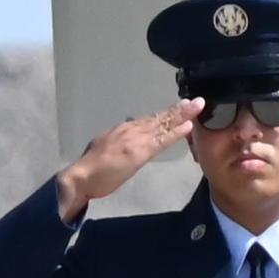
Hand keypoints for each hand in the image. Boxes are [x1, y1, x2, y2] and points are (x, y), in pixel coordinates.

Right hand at [53, 103, 196, 214]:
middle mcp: (130, 130)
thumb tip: (128, 136)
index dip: (166, 115)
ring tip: (197, 106)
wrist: (81, 177)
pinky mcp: (139, 152)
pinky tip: (188, 126)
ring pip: (163, 124)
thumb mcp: (105, 147)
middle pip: (159, 118)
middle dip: (179, 109)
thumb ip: (119, 141)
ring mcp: (135, 140)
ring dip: (182, 115)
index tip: (181, 107)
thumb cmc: (91, 169)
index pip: (149, 120)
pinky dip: (176, 132)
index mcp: (123, 130)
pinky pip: (162, 141)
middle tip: (197, 101)